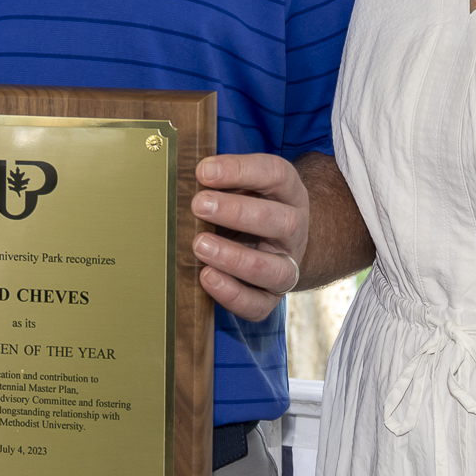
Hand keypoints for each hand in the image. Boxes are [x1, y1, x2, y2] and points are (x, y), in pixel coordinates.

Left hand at [191, 153, 308, 321]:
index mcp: (288, 193)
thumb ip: (219, 182)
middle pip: (282, 221)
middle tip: (198, 205)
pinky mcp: (272, 297)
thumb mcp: (241, 187)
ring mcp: (287, 266)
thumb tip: (181, 180)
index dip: (240, 171)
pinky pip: (259, 304)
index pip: (275, 175)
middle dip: (238, 212)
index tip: (203, 171)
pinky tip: (206, 277)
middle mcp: (294, 230)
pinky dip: (232, 294)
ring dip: (236, 258)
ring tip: (199, 245)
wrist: (275, 245)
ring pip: (275, 268)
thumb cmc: (247, 207)